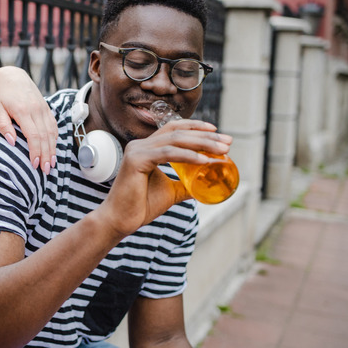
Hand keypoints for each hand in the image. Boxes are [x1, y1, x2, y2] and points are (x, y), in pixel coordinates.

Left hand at [0, 67, 57, 172]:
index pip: (33, 135)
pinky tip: (53, 149)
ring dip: (52, 149)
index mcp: (23, 111)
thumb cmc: (1, 95)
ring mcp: (43, 109)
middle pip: (45, 137)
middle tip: (46, 171)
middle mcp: (36, 110)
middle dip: (46, 155)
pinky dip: (54, 139)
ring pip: (51, 132)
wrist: (12, 76)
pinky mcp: (46, 109)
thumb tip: (12, 142)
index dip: (35, 151)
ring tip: (51, 164)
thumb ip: (3, 125)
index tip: (34, 164)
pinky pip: (53, 125)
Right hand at [95, 119, 231, 235]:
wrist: (120, 221)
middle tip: (228, 141)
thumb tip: (203, 185)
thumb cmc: (140, 206)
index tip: (218, 132)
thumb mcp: (170, 191)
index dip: (196, 127)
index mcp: (146, 148)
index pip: (173, 129)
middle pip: (178, 131)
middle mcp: (140, 145)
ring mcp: (137, 150)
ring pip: (175, 139)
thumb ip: (185, 185)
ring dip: (202, 142)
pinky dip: (188, 155)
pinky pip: (167, 153)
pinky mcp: (136, 160)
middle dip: (206, 135)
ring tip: (222, 150)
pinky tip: (204, 160)